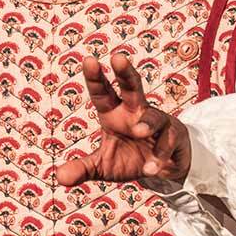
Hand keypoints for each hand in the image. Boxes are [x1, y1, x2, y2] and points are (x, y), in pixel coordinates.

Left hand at [56, 53, 191, 185]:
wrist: (164, 171)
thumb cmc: (131, 160)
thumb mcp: (103, 167)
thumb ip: (83, 169)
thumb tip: (60, 177)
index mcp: (114, 114)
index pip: (103, 93)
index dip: (95, 78)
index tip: (88, 60)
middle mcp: (136, 112)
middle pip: (132, 87)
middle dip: (125, 73)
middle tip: (118, 58)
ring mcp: (158, 123)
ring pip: (154, 117)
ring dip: (147, 123)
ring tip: (140, 133)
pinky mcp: (175, 137)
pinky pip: (167, 143)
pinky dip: (158, 157)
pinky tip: (150, 170)